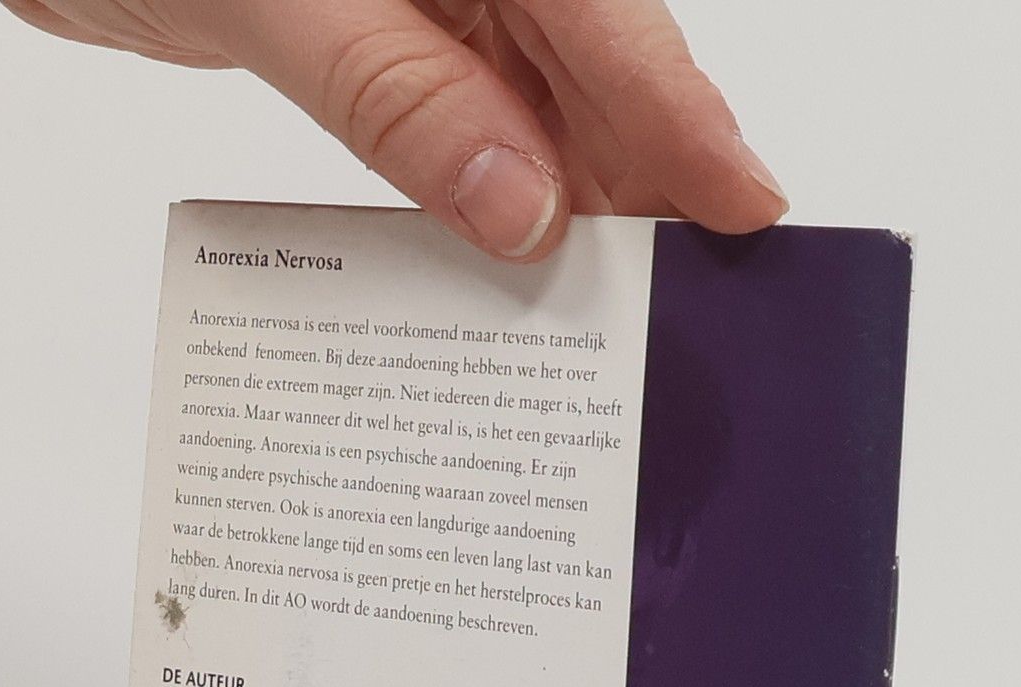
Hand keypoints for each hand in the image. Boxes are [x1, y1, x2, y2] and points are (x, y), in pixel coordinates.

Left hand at [0, 0, 787, 261]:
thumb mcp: (277, 4)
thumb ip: (399, 100)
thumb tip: (521, 206)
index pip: (609, 23)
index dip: (684, 122)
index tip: (743, 211)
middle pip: (598, 82)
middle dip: (644, 193)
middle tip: (685, 310)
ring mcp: (439, 10)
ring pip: (543, 124)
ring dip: (570, 219)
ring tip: (608, 321)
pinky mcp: (398, 56)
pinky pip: (473, 140)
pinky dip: (494, 211)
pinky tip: (513, 277)